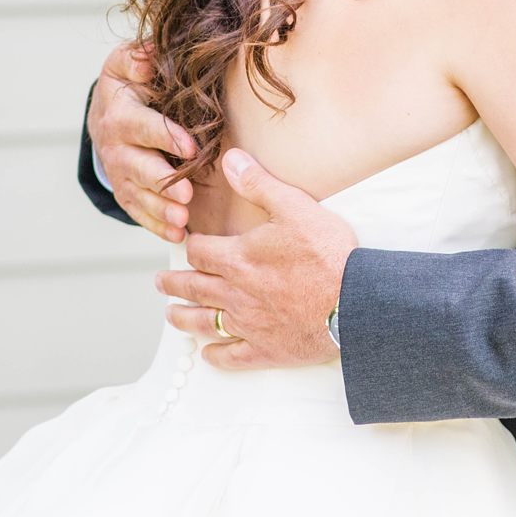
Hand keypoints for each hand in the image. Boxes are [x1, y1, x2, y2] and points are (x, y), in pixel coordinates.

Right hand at [87, 41, 196, 242]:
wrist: (105, 114)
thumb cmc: (128, 85)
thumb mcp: (125, 63)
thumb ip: (136, 57)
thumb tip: (150, 53)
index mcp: (120, 113)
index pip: (141, 125)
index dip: (164, 136)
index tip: (189, 147)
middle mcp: (116, 147)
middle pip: (138, 167)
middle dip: (162, 181)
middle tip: (186, 193)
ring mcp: (121, 173)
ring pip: (139, 195)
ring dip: (161, 209)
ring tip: (183, 219)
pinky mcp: (127, 193)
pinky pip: (140, 213)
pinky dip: (157, 226)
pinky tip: (178, 235)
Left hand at [154, 149, 355, 370]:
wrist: (355, 302)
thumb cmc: (328, 253)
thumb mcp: (295, 207)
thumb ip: (259, 184)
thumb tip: (230, 159)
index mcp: (238, 258)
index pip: (199, 252)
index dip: (190, 246)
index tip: (187, 244)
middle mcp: (235, 293)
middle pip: (192, 287)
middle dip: (173, 283)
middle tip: (160, 282)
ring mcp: (248, 325)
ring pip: (203, 323)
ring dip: (183, 318)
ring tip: (170, 315)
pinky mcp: (266, 350)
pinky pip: (231, 357)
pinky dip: (216, 356)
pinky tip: (208, 354)